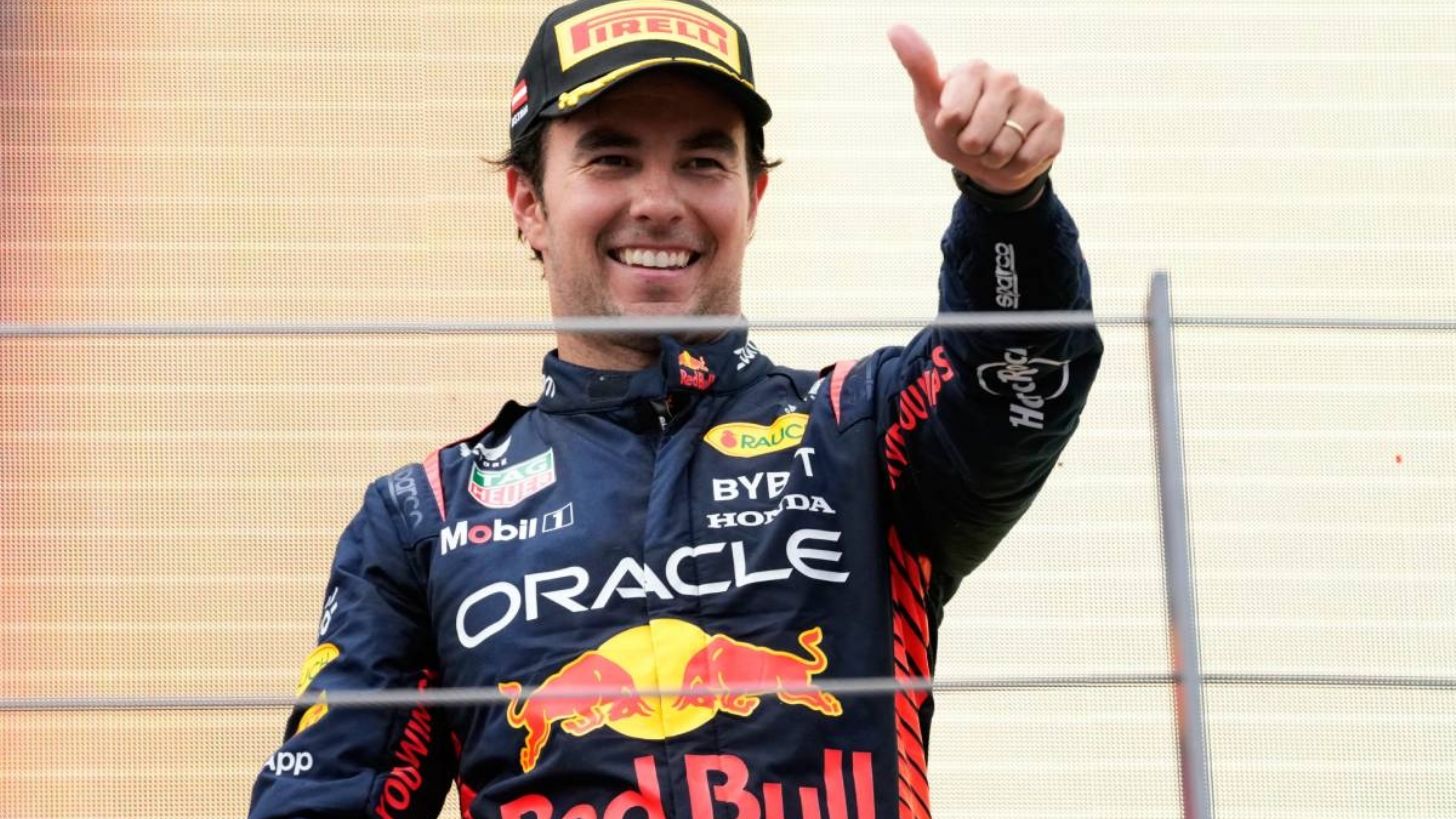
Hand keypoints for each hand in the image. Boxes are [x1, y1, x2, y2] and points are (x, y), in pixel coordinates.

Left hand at [889, 24, 1061, 194]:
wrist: (989, 159)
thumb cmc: (955, 128)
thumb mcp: (929, 104)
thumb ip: (917, 67)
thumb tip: (895, 27)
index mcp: (973, 70)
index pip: (952, 115)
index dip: (949, 131)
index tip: (951, 123)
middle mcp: (1006, 78)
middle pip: (976, 137)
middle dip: (970, 150)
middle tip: (973, 141)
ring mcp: (1033, 96)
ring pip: (1003, 149)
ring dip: (993, 160)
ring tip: (994, 148)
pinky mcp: (1054, 118)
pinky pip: (1027, 158)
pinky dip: (1015, 167)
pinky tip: (1016, 152)